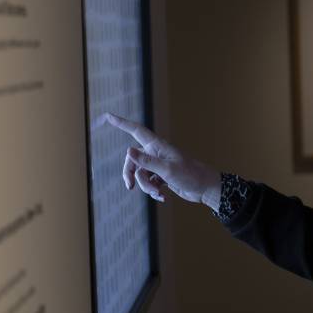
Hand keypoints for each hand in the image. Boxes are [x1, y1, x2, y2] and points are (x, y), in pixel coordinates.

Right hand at [103, 112, 221, 209]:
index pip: (135, 130)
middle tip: (130, 187)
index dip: (121, 123)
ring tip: (158, 193)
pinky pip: (148, 183)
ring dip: (146, 186)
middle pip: (132, 160)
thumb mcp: (167, 170)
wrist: (205, 189)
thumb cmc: (190, 175)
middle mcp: (155, 153)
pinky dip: (153, 191)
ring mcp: (157, 164)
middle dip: (131, 174)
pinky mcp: (160, 176)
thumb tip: (128, 151)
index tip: (108, 116)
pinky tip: (162, 196)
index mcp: (157, 145)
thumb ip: (146, 161)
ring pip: (140, 174)